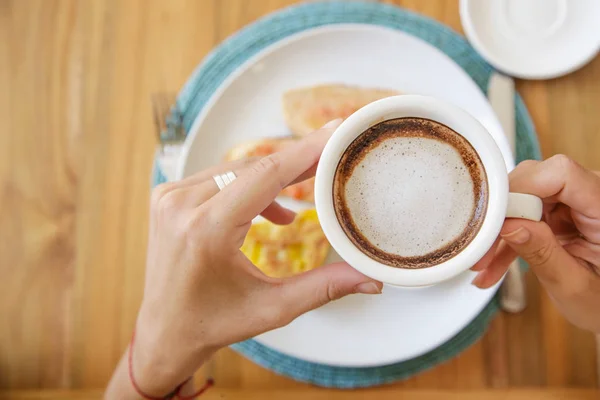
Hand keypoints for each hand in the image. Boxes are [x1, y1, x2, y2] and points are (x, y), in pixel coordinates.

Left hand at [121, 120, 381, 396]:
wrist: (164, 331)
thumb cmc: (214, 323)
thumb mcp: (273, 309)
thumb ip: (325, 288)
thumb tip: (372, 280)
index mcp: (206, 230)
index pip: (265, 175)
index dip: (305, 151)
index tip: (335, 131)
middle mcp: (182, 206)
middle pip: (253, 167)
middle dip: (296, 162)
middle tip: (332, 157)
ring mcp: (169, 197)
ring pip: (235, 169)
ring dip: (272, 177)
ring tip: (302, 197)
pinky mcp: (167, 196)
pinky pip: (217, 177)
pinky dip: (248, 185)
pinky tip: (270, 211)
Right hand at [472, 155, 599, 332]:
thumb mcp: (574, 285)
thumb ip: (542, 252)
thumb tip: (508, 225)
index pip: (561, 174)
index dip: (521, 189)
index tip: (494, 219)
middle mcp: (593, 196)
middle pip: (536, 182)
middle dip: (503, 214)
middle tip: (483, 248)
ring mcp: (576, 202)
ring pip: (524, 198)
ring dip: (501, 231)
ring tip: (485, 264)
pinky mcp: (562, 210)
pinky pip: (526, 212)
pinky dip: (510, 237)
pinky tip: (495, 263)